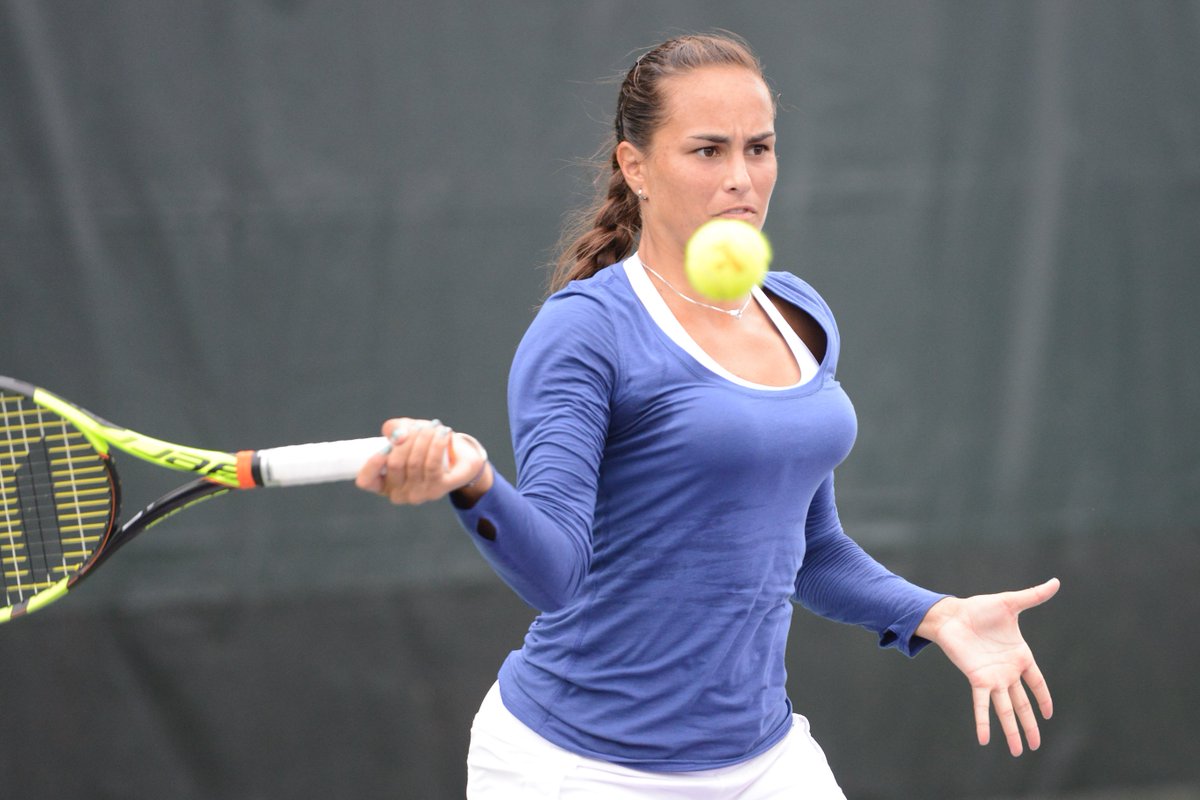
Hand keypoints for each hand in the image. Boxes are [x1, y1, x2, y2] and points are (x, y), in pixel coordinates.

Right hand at [355, 418, 490, 504]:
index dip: (373, 461)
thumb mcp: (404, 432)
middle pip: (395, 464)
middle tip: (420, 426)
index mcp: (384, 485)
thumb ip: (394, 429)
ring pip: (415, 462)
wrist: (459, 456)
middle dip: (407, 439)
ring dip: (424, 438)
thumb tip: (399, 437)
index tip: (388, 443)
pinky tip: (442, 433)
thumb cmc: (424, 444)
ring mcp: (419, 495)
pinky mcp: (439, 490)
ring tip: (434, 426)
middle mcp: (399, 495)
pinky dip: (437, 444)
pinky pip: (433, 465)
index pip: (366, 480)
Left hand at [917, 577, 1059, 756]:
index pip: (1037, 682)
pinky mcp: (977, 679)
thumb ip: (1033, 596)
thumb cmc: (980, 608)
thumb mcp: (1011, 603)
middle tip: (1036, 747)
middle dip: (1030, 725)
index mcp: (1020, 656)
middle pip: (1023, 704)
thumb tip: (1056, 582)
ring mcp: (992, 678)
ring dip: (1012, 730)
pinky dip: (983, 722)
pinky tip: (985, 741)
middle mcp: (1007, 672)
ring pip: (1006, 709)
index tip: (1049, 715)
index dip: (1043, 698)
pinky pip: (981, 705)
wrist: (952, 613)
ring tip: (1018, 752)